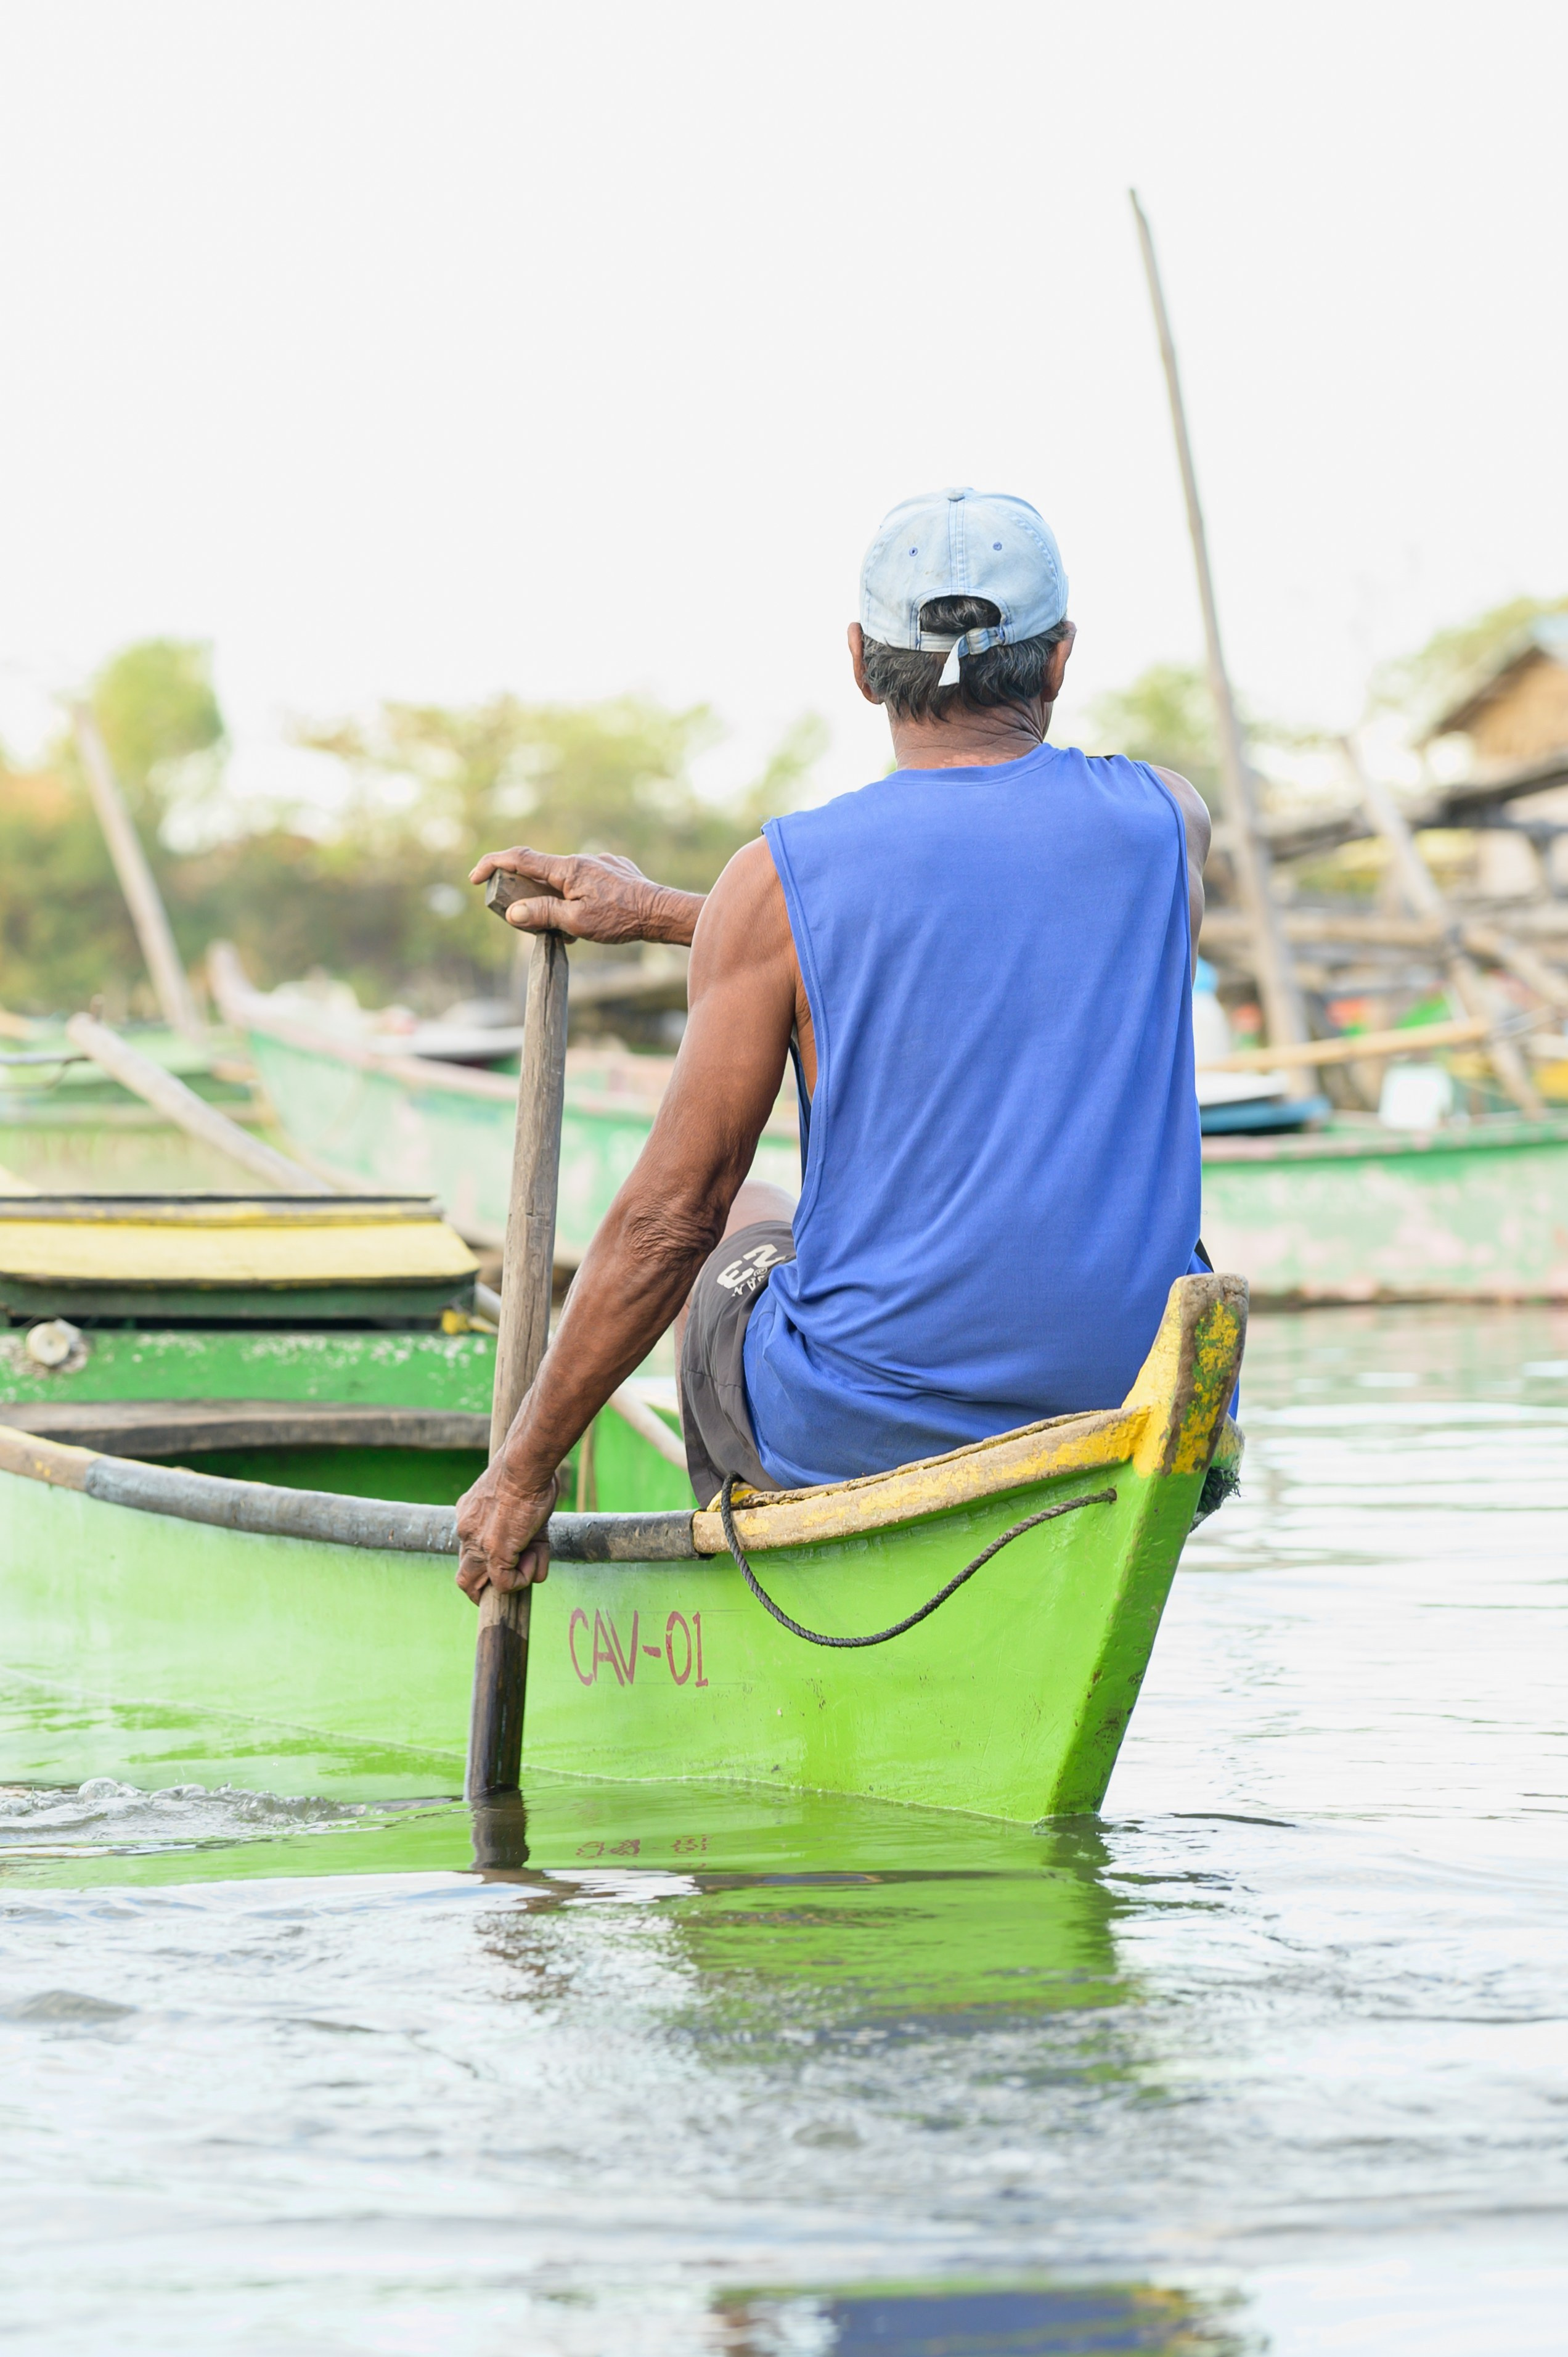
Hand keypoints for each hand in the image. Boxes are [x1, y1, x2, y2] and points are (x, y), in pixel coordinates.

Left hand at [455, 1458, 558, 1603]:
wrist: (525, 1465)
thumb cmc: (530, 1473)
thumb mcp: (522, 1504)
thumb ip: (526, 1535)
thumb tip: (536, 1564)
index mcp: (469, 1514)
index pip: (469, 1548)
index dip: (486, 1561)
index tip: (508, 1559)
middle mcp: (466, 1530)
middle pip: (463, 1574)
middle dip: (482, 1587)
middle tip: (508, 1584)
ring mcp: (477, 1544)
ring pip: (472, 1585)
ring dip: (501, 1587)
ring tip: (528, 1567)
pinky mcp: (494, 1553)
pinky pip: (504, 1584)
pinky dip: (521, 1580)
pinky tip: (533, 1562)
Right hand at [468, 846, 703, 947]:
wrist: (661, 913)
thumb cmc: (621, 919)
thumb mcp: (576, 922)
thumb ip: (543, 914)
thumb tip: (514, 913)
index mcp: (568, 868)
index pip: (520, 858)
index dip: (493, 864)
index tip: (475, 877)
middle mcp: (582, 860)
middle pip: (541, 871)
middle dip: (528, 892)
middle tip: (528, 916)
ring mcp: (599, 863)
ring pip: (566, 879)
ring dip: (558, 899)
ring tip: (572, 926)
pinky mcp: (614, 871)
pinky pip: (587, 882)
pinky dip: (580, 898)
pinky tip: (597, 915)